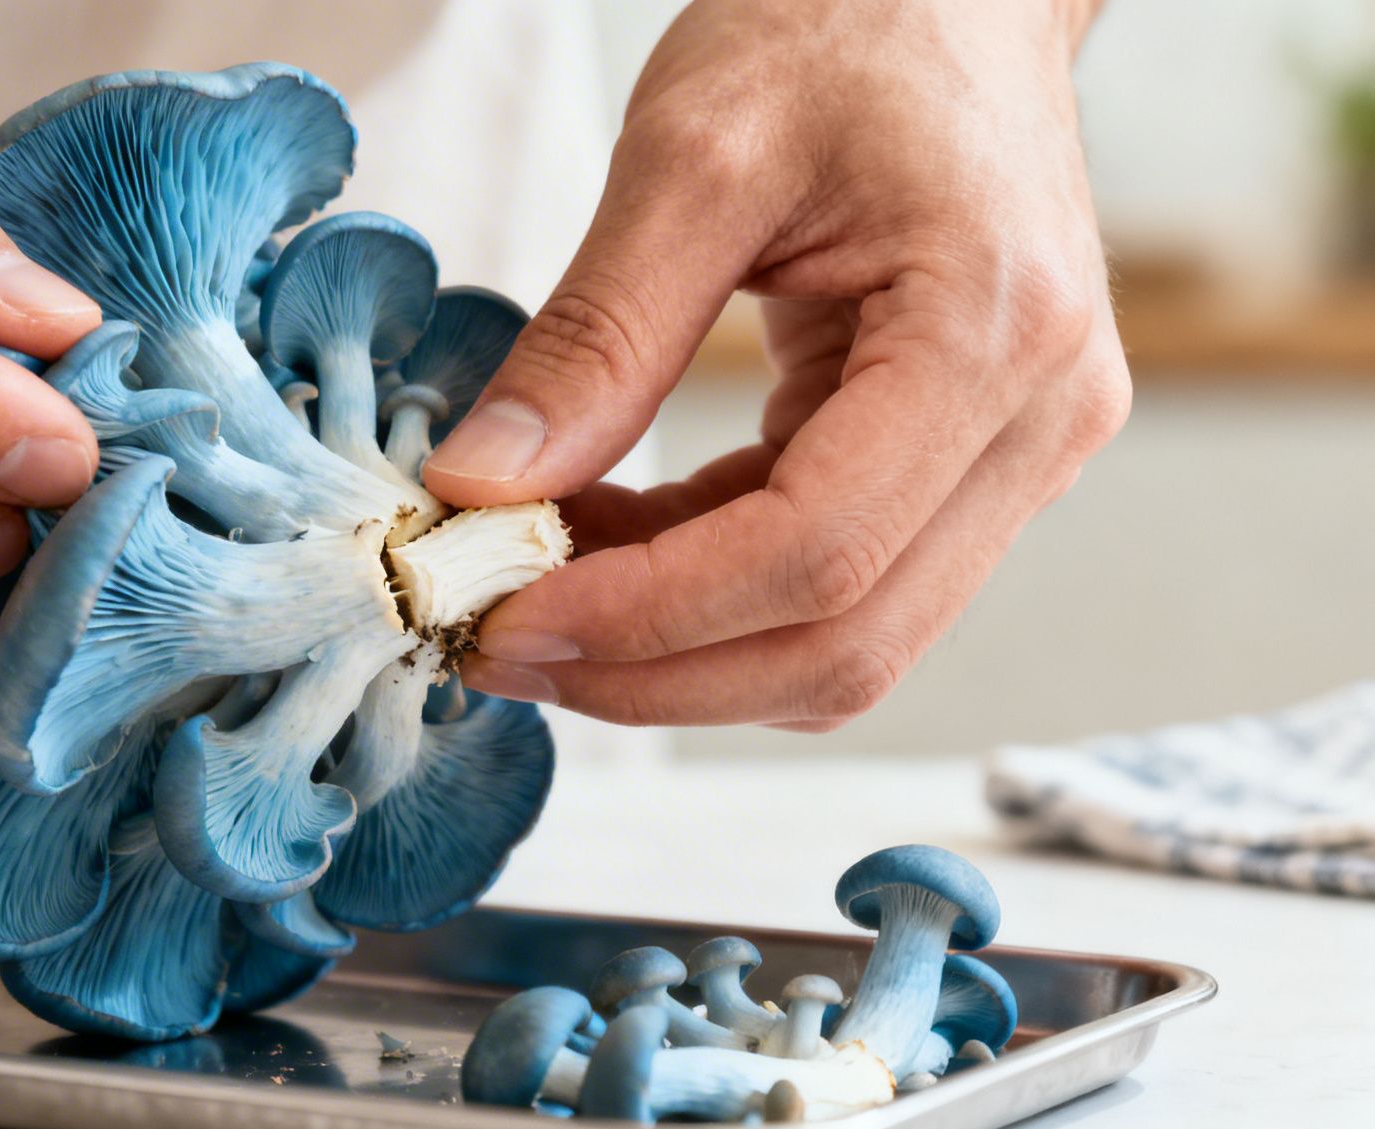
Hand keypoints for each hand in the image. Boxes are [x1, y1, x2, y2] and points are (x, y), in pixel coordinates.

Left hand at [422, 0, 1128, 729]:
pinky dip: (708, 590)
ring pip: (845, 639)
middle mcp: (1038, 422)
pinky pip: (834, 578)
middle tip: (497, 645)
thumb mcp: (692, 154)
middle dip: (655, 672)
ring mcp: (1016, 453)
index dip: (648, 617)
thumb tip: (481, 489)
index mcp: (993, 336)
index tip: (504, 619)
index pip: (817, 553)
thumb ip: (593, 337)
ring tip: (533, 595)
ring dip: (678, 651)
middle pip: (844, 640)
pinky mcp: (965, 461)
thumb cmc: (846, 23)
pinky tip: (603, 547)